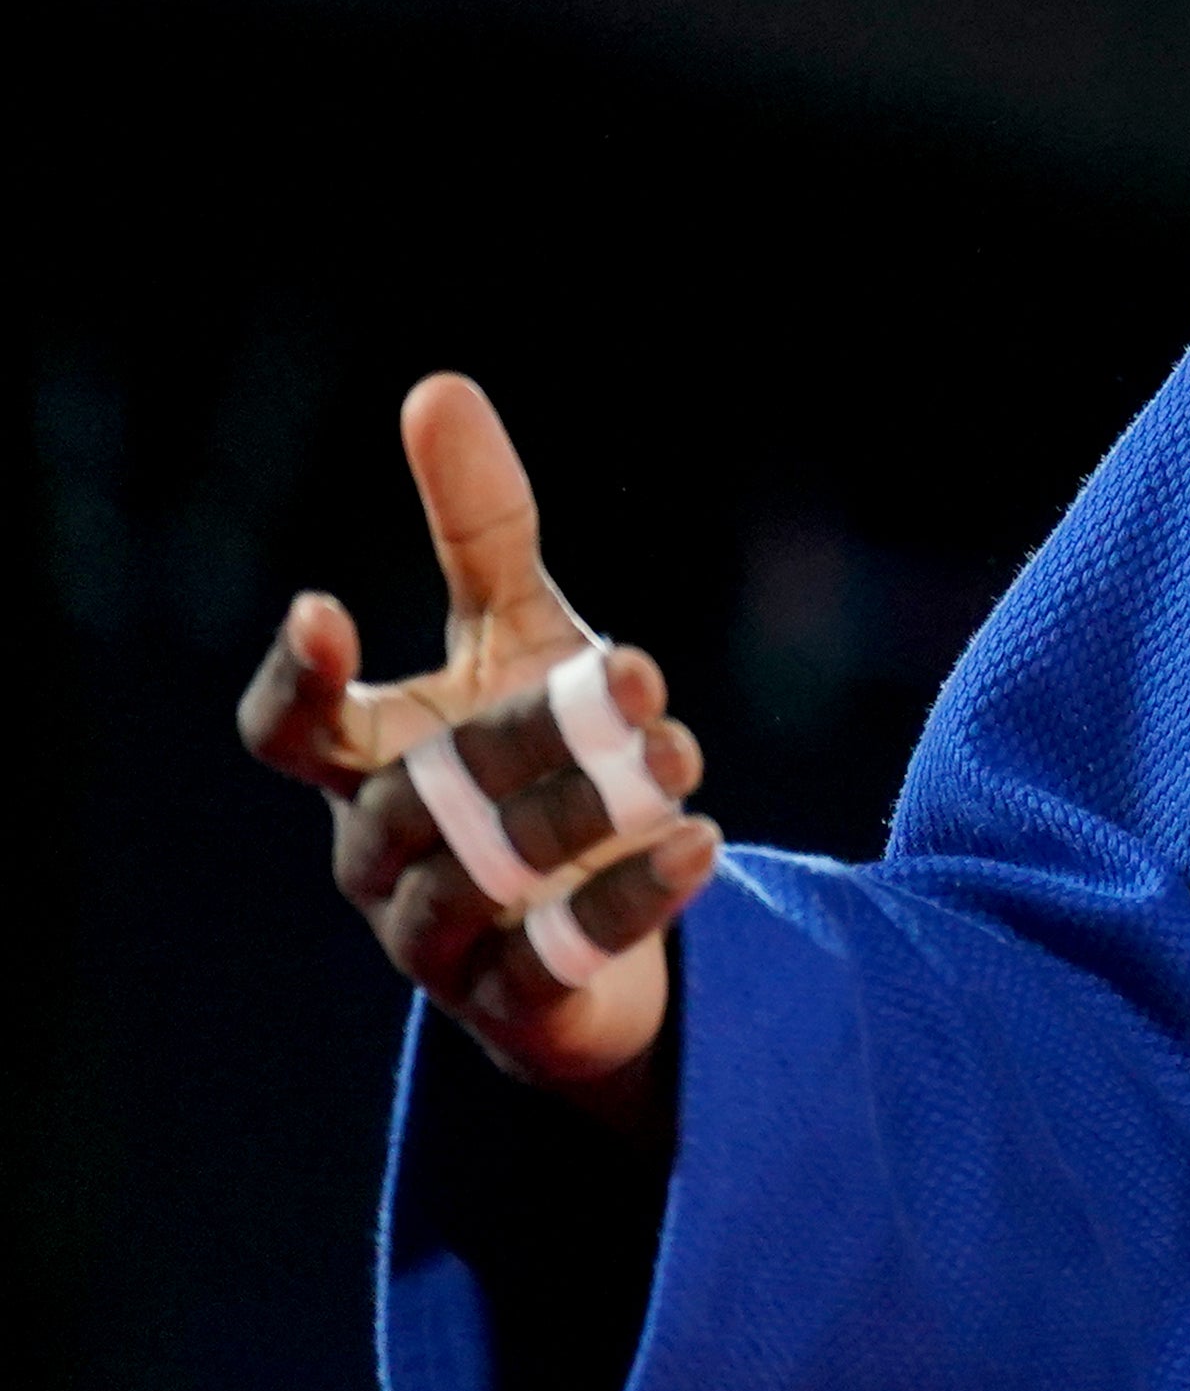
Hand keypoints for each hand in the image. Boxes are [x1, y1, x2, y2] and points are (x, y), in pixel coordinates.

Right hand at [236, 374, 720, 1130]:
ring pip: (479, 876)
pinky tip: (703, 842)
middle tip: (636, 674)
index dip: (295, 677)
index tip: (327, 605)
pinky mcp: (514, 1002)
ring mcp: (436, 937)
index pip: (287, 732)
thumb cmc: (536, 757)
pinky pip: (555, 958)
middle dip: (526, 734)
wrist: (601, 919)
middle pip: (418, 793)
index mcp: (364, 763)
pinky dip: (627, 900)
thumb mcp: (520, 635)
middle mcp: (381, 853)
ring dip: (585, 810)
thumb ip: (478, 530)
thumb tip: (437, 388)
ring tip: (683, 755)